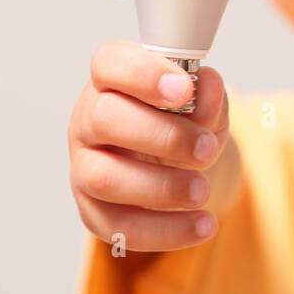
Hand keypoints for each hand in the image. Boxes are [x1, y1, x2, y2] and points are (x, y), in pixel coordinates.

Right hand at [67, 40, 229, 251]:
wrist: (176, 164)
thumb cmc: (181, 122)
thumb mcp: (203, 105)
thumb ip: (206, 95)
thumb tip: (208, 84)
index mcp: (112, 80)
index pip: (110, 63)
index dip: (143, 74)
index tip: (183, 89)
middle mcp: (88, 119)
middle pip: (104, 119)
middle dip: (163, 137)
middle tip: (207, 150)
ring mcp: (84, 166)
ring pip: (104, 178)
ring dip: (160, 188)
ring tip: (202, 191)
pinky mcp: (93, 210)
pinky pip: (119, 227)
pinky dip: (166, 230)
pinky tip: (202, 225)